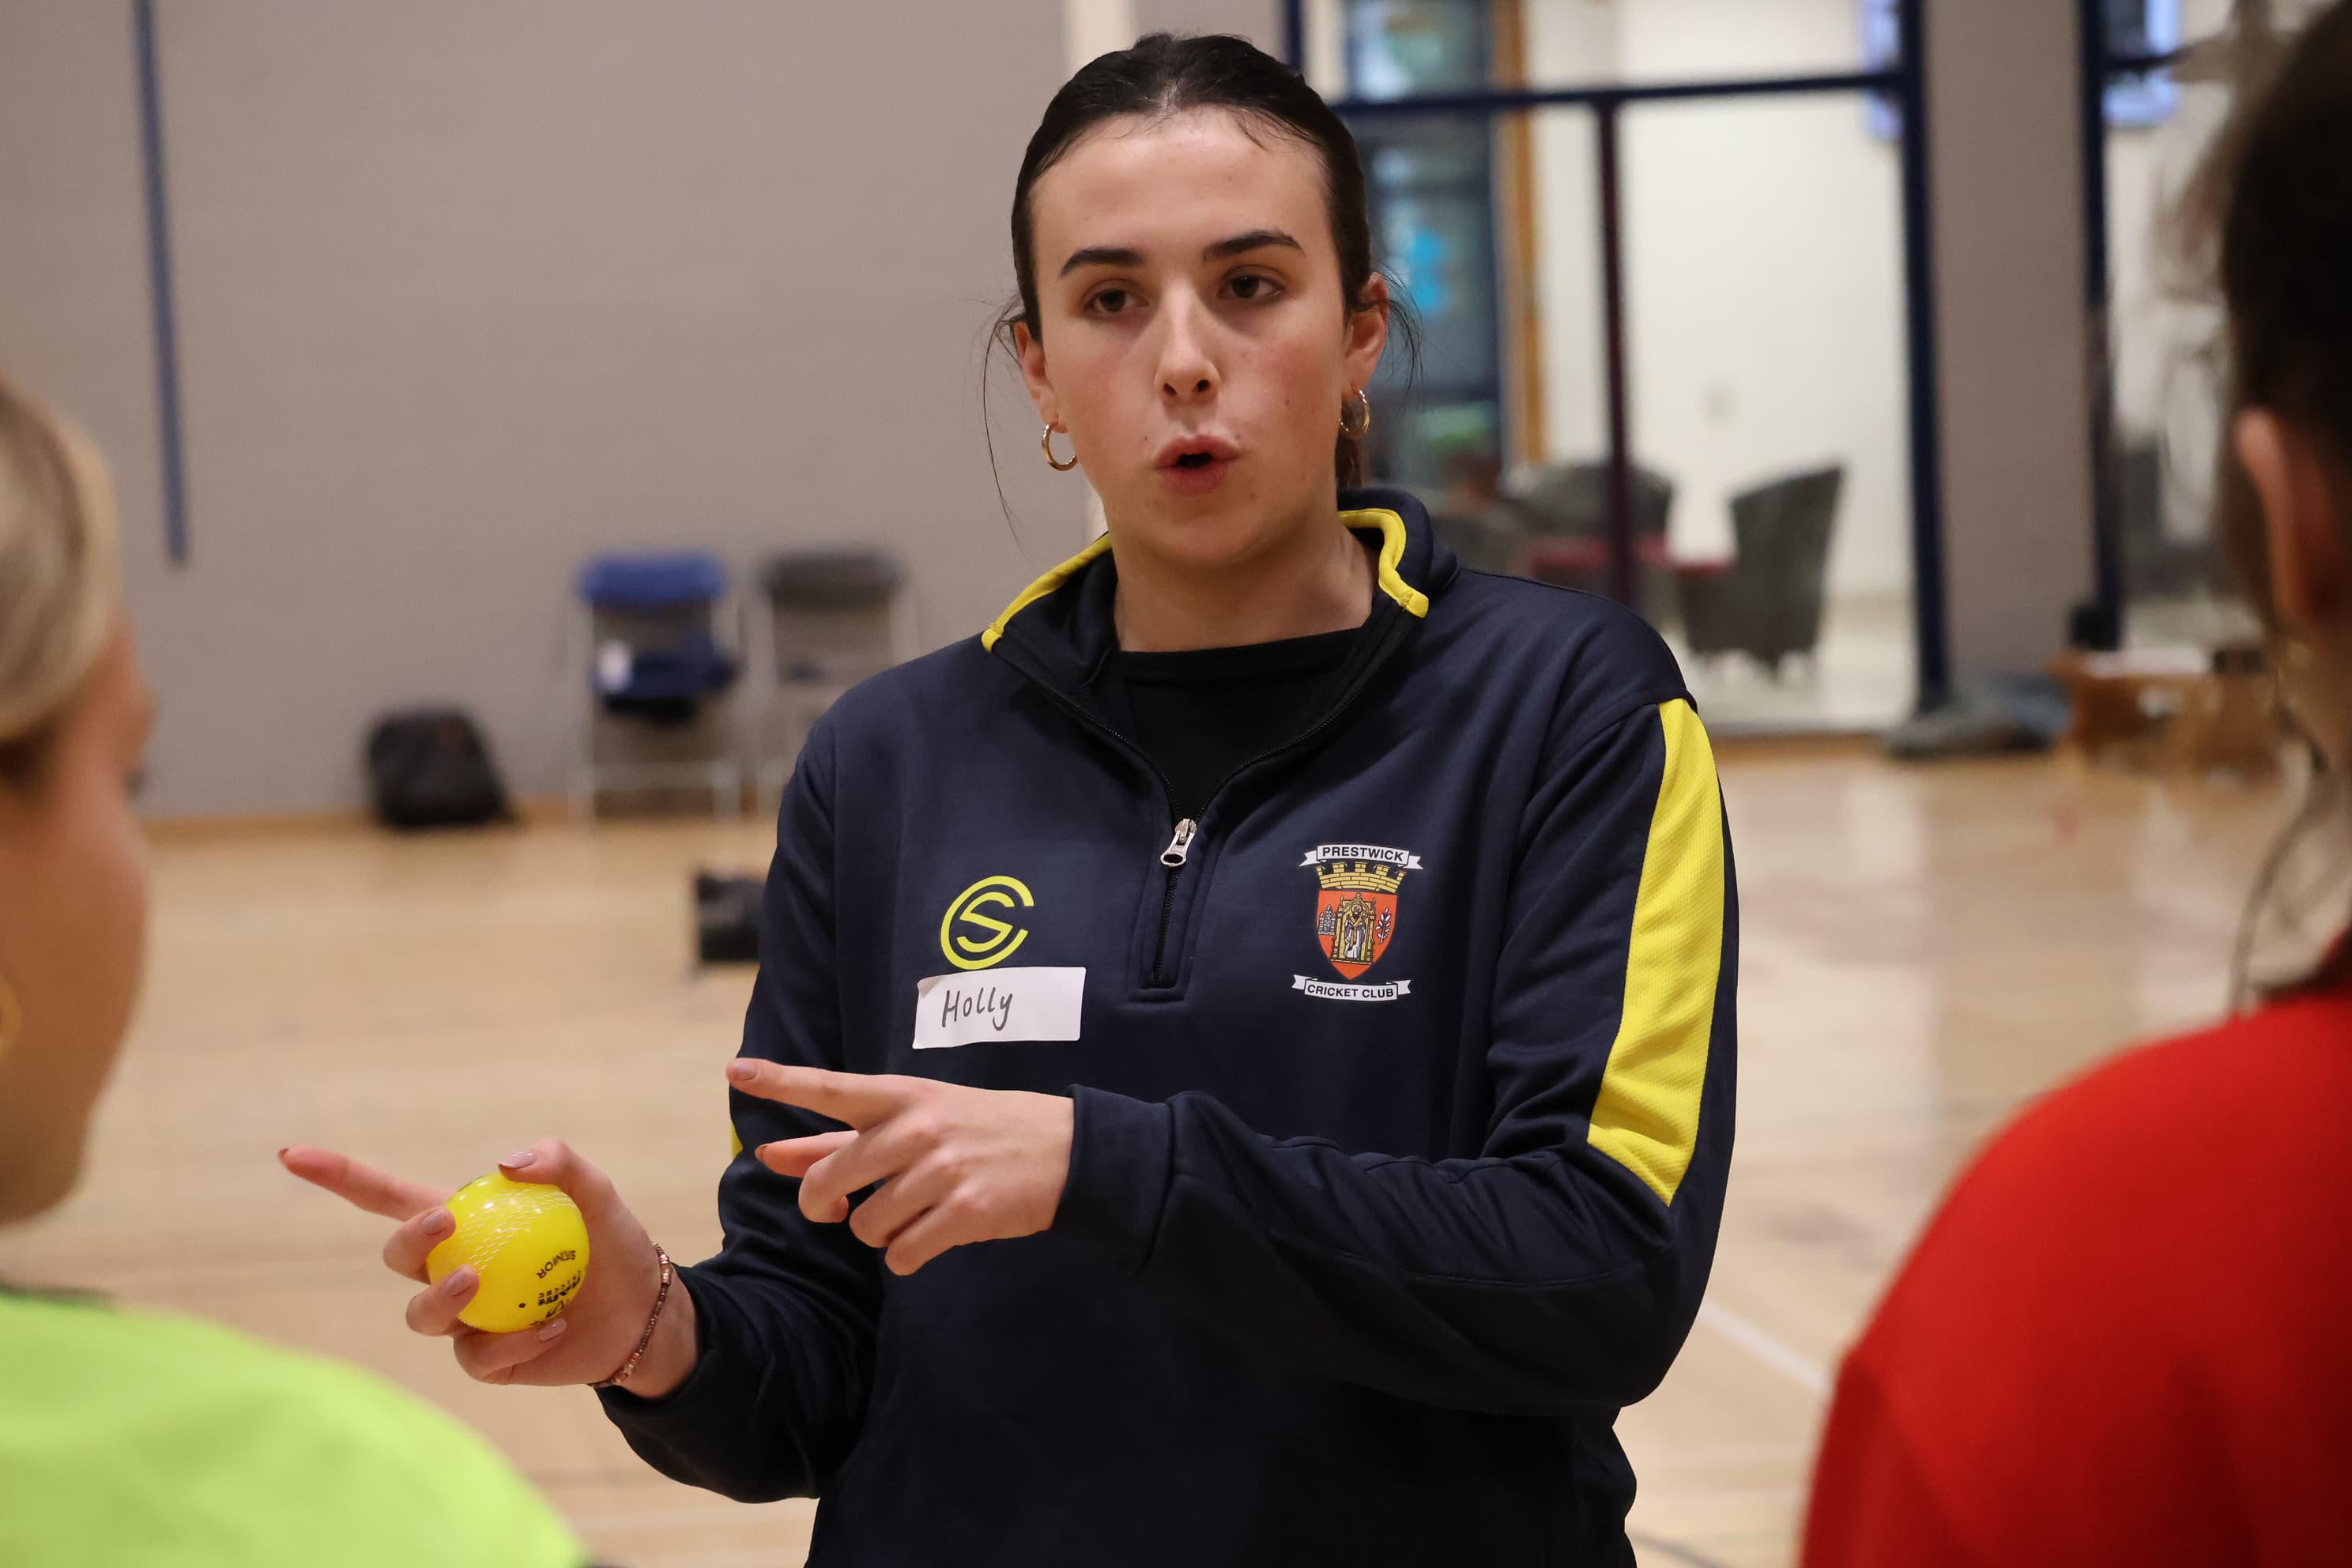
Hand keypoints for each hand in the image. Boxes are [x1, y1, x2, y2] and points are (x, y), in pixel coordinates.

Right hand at [279, 1139, 685, 1390]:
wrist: (646, 1312)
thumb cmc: (613, 1243)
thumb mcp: (596, 1192)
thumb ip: (559, 1162)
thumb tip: (505, 1164)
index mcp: (467, 1220)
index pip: (388, 1197)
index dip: (339, 1177)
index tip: (289, 1155)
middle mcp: (454, 1268)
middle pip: (398, 1256)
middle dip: (409, 1240)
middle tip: (446, 1223)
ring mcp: (466, 1318)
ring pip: (421, 1314)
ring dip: (441, 1297)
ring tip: (479, 1283)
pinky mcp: (488, 1360)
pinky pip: (476, 1357)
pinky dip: (513, 1343)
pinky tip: (553, 1327)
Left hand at [731, 1059, 1072, 1275]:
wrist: (1067, 1150)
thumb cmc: (980, 1129)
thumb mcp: (917, 1117)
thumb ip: (838, 1140)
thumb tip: (770, 1153)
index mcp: (902, 1097)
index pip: (830, 1088)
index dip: (780, 1081)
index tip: (736, 1071)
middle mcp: (916, 1129)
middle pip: (830, 1182)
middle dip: (824, 1205)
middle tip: (839, 1208)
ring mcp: (940, 1170)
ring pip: (865, 1227)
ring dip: (880, 1232)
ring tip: (915, 1211)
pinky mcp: (963, 1211)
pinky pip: (902, 1255)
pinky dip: (909, 1256)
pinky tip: (934, 1234)